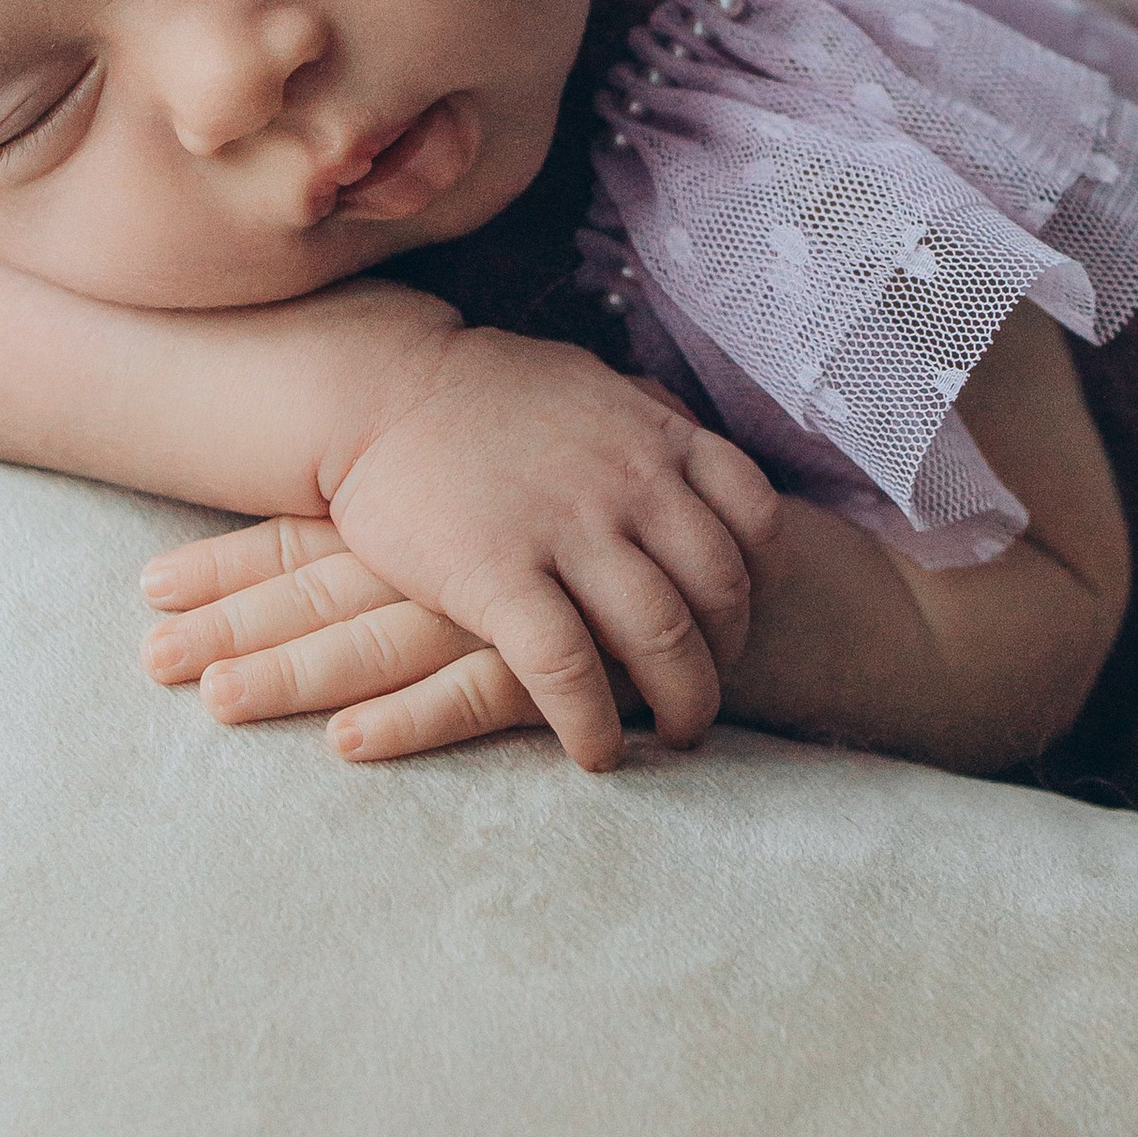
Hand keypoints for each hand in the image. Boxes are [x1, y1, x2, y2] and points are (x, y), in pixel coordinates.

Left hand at [141, 516, 548, 761]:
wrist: (732, 549)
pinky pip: (473, 694)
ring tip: (219, 698)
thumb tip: (338, 561)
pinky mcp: (559, 667)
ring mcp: (498, 613)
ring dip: (294, 673)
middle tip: (154, 660)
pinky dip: (410, 719)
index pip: (306, 541)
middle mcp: (445, 563)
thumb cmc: (588, 552)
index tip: (153, 588)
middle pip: (321, 596)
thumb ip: (418, 531)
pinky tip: (347, 742)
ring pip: (376, 643)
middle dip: (233, 627)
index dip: (228, 568)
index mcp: (422, 523)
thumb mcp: (501, 516)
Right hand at [314, 331, 781, 769]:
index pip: (755, 517)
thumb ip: (645, 418)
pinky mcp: (498, 577)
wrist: (376, 387)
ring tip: (672, 736)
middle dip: (726, 658)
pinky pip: (568, 669)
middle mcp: (628, 482)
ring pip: (661, 637)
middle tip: (705, 693)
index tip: (742, 619)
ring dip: (681, 703)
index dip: (761, 582)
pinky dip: (593, 723)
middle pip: (719, 590)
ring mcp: (567, 529)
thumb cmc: (480, 391)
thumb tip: (686, 438)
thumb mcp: (588, 383)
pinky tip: (595, 752)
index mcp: (654, 436)